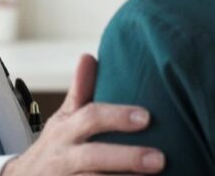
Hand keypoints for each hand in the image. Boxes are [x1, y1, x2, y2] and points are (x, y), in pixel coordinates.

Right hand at [2, 54, 164, 175]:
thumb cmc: (55, 146)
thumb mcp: (63, 118)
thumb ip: (80, 91)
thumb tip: (88, 56)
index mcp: (66, 129)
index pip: (91, 117)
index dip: (117, 117)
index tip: (147, 117)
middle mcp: (64, 156)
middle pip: (94, 156)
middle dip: (127, 157)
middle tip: (160, 159)